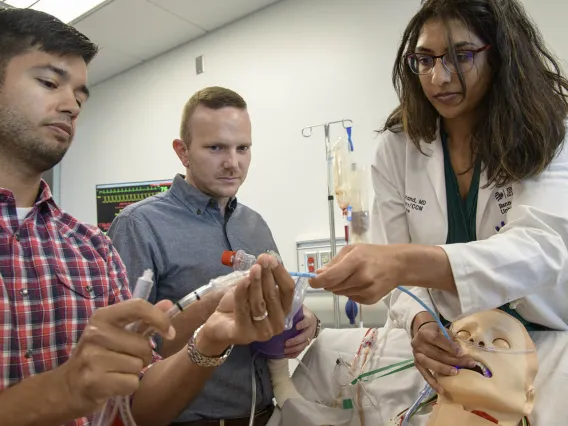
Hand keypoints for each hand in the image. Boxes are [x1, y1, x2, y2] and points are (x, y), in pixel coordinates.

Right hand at [57, 299, 174, 416]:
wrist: (67, 386)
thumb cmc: (98, 355)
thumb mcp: (116, 332)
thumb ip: (143, 318)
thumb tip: (168, 304)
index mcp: (102, 316)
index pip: (138, 307)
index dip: (160, 319)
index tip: (170, 333)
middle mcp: (95, 333)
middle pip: (144, 345)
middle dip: (143, 356)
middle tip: (126, 359)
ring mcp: (92, 357)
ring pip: (138, 365)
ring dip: (134, 372)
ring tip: (116, 371)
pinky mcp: (93, 381)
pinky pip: (132, 383)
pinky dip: (128, 386)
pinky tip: (113, 383)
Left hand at [197, 253, 294, 355]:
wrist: (220, 324)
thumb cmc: (240, 306)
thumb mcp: (255, 290)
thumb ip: (264, 278)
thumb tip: (269, 258)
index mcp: (283, 312)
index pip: (288, 291)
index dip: (280, 273)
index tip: (272, 259)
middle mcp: (277, 324)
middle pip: (274, 296)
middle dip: (268, 275)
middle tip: (262, 260)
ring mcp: (262, 332)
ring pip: (259, 303)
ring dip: (256, 283)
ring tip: (254, 268)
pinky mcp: (244, 334)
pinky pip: (243, 309)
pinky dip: (242, 293)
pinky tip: (242, 280)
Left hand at [283, 306, 317, 357]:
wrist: (311, 320)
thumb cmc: (302, 313)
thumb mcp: (299, 308)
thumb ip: (293, 308)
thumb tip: (280, 303)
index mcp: (309, 319)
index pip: (307, 321)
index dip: (302, 324)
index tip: (296, 326)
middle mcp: (310, 329)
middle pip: (305, 336)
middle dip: (295, 340)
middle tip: (286, 343)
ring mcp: (309, 337)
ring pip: (303, 345)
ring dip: (294, 349)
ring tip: (285, 350)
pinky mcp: (306, 344)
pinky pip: (301, 350)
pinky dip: (294, 354)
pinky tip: (286, 355)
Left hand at [309, 244, 400, 303]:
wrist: (398, 265)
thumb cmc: (373, 254)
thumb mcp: (352, 250)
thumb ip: (334, 262)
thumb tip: (317, 274)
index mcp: (355, 261)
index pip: (329, 277)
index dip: (317, 281)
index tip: (312, 281)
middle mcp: (361, 278)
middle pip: (333, 287)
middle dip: (328, 282)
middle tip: (335, 274)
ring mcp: (366, 290)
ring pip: (340, 293)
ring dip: (340, 287)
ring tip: (351, 276)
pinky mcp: (370, 300)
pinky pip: (350, 298)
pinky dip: (350, 292)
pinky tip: (359, 283)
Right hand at [411, 313, 475, 393]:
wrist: (422, 332)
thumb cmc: (436, 331)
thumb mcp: (443, 330)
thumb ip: (450, 339)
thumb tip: (463, 353)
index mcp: (424, 333)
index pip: (437, 339)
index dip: (449, 346)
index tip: (461, 352)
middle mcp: (418, 344)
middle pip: (435, 353)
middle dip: (453, 359)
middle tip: (468, 364)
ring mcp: (416, 355)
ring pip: (429, 363)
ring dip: (443, 369)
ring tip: (455, 373)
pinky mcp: (416, 364)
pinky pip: (425, 374)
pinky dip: (433, 383)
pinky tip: (442, 390)